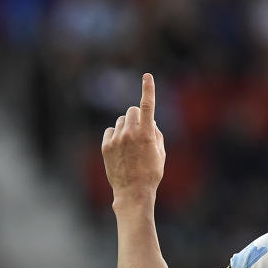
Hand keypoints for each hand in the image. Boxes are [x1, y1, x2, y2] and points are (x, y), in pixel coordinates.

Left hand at [101, 73, 164, 204]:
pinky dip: (116, 136)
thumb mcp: (161, 154)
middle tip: (141, 131)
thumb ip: (156, 134)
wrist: (133, 192)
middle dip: (138, 117)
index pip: (148, 106)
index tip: (147, 76)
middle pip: (133, 111)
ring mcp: (116, 139)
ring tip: (131, 145)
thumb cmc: (151, 174)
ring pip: (121, 121)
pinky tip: (121, 150)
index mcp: (147, 134)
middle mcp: (130, 133)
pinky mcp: (106, 145)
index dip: (148, 89)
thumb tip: (151, 122)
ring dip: (127, 127)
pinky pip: (111, 131)